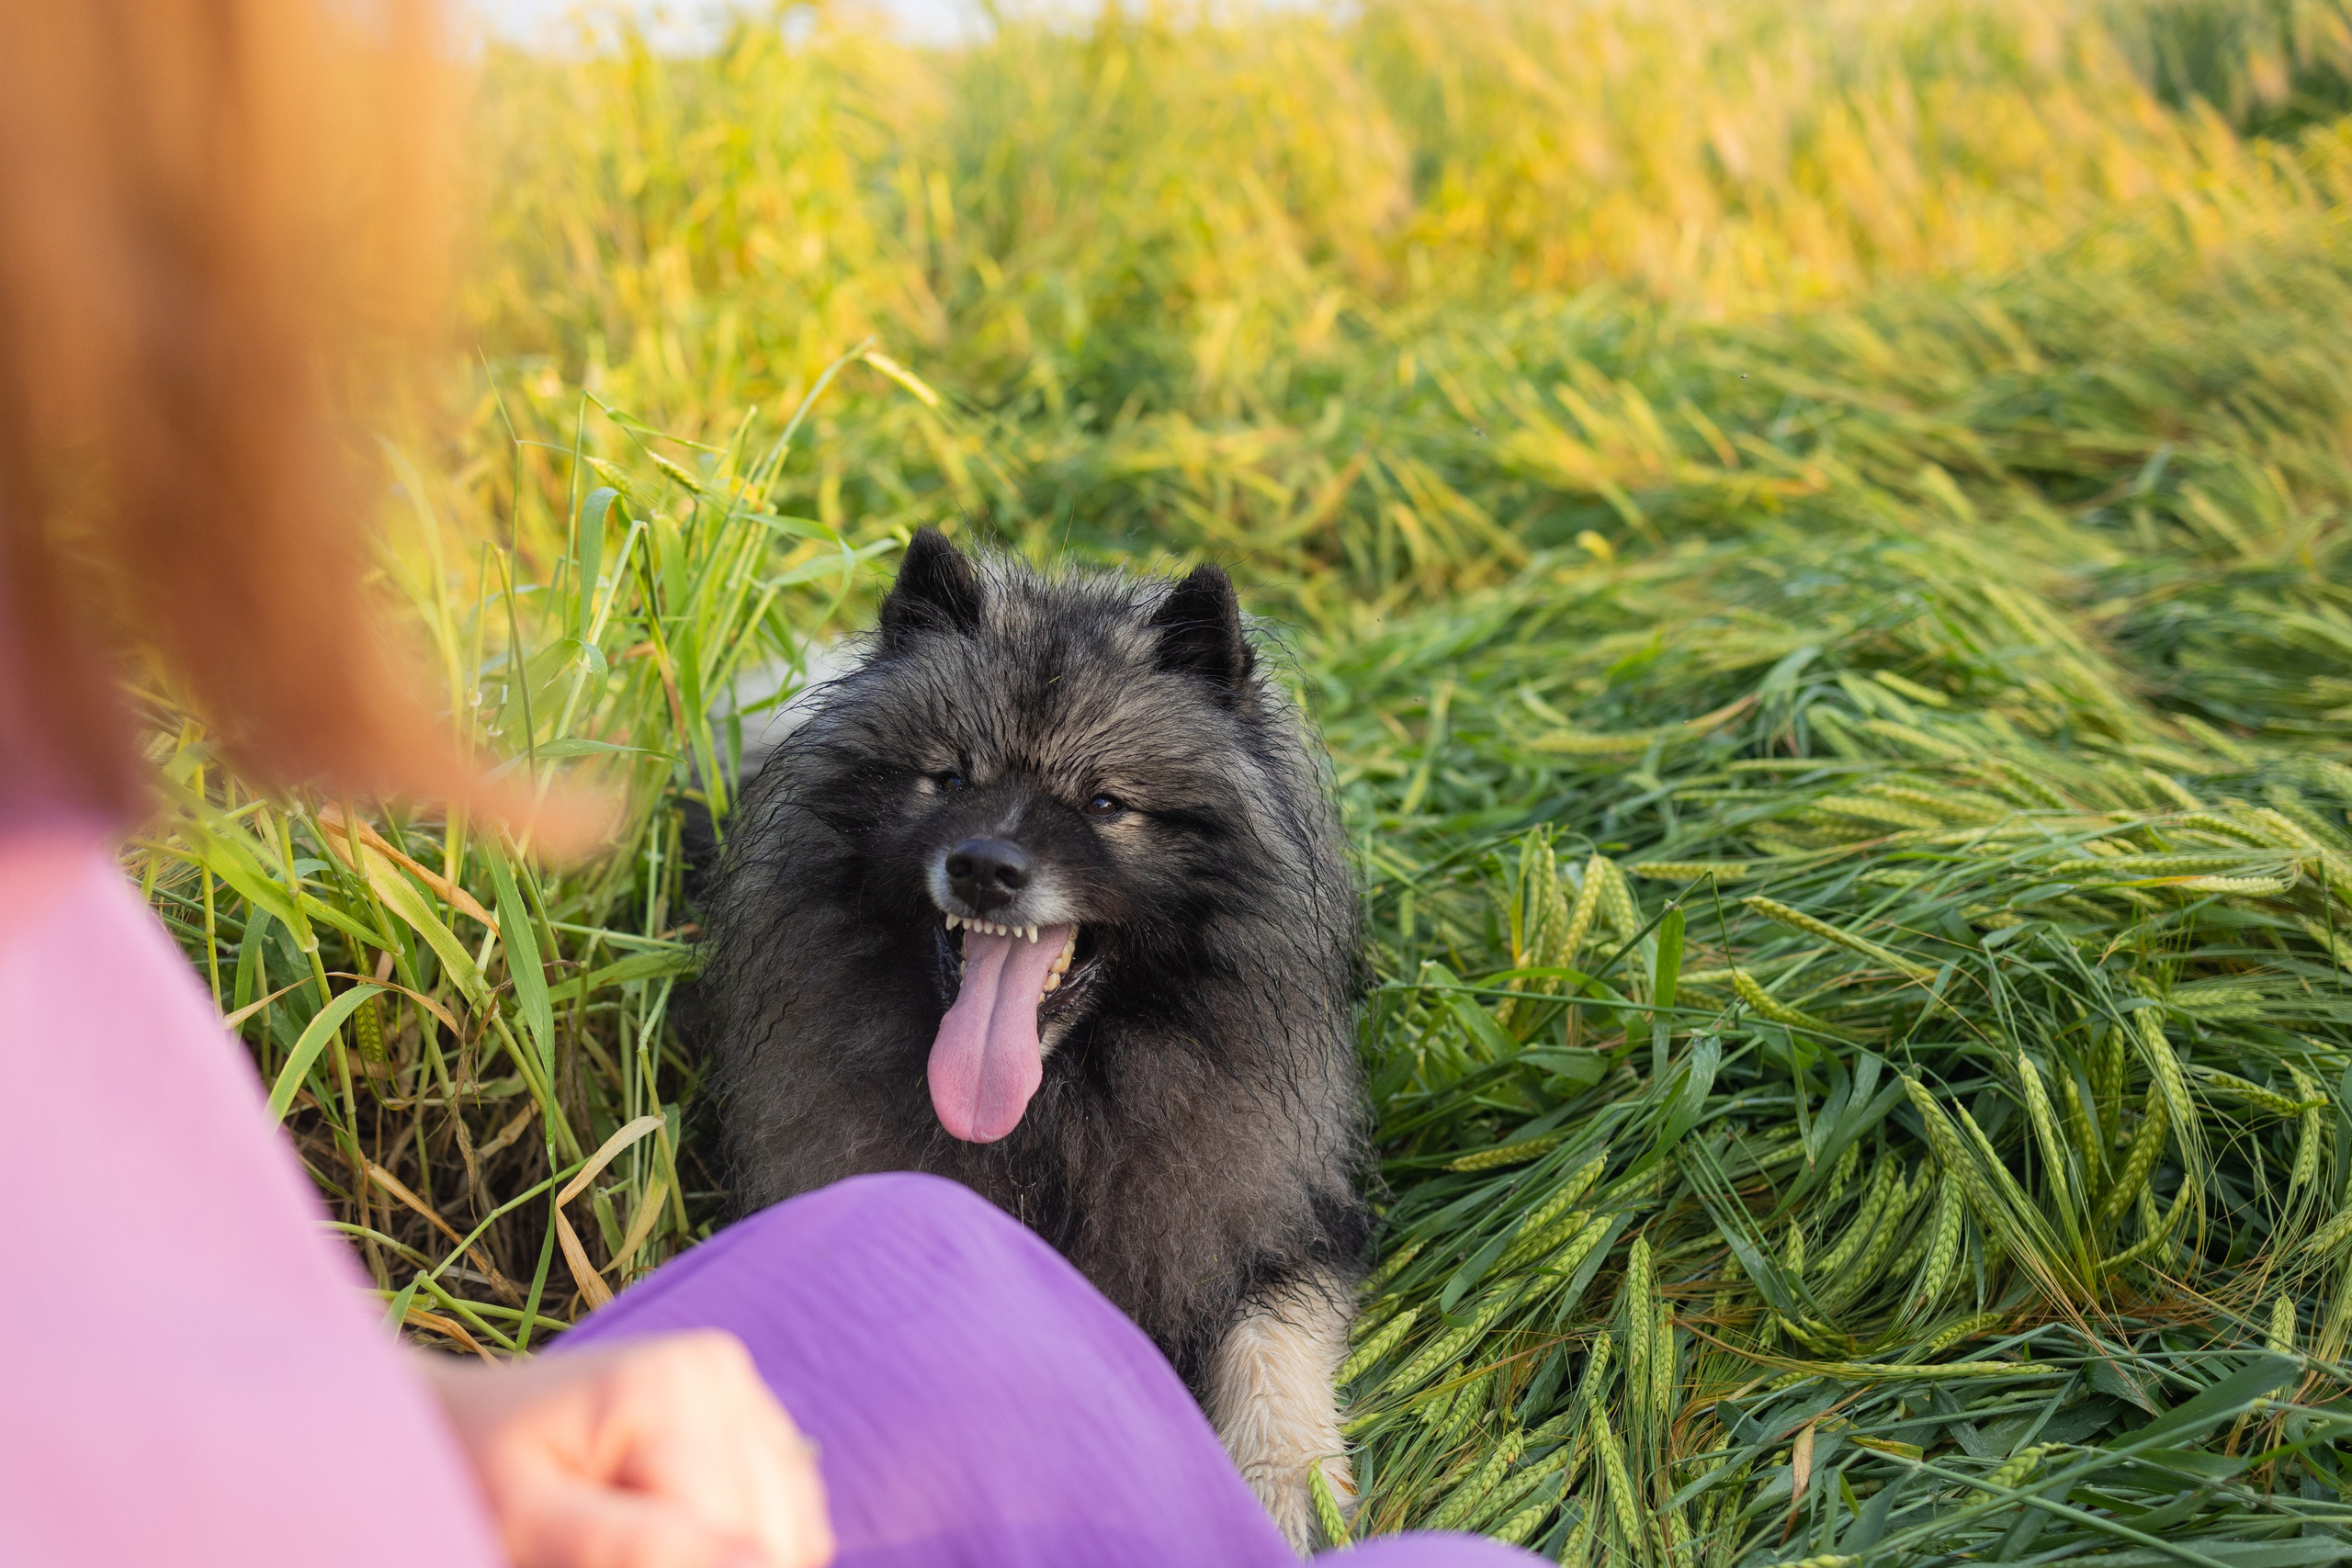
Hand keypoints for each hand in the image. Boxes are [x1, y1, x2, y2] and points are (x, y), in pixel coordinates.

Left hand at [419, 1330, 833, 1567]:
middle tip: (594, 1547)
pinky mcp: (748, 1414)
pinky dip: (741, 1545)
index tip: (580, 1558)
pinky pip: (791, 1512)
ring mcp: (739, 1387)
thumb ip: (633, 1549)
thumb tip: (765, 1561)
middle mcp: (719, 1371)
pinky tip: (673, 1537)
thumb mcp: (523, 1528)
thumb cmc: (466, 1481)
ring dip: (721, 1557)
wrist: (448, 1428)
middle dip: (696, 1564)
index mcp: (668, 1386)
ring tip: (632, 1540)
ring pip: (793, 1530)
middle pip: (770, 1534)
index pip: (729, 1539)